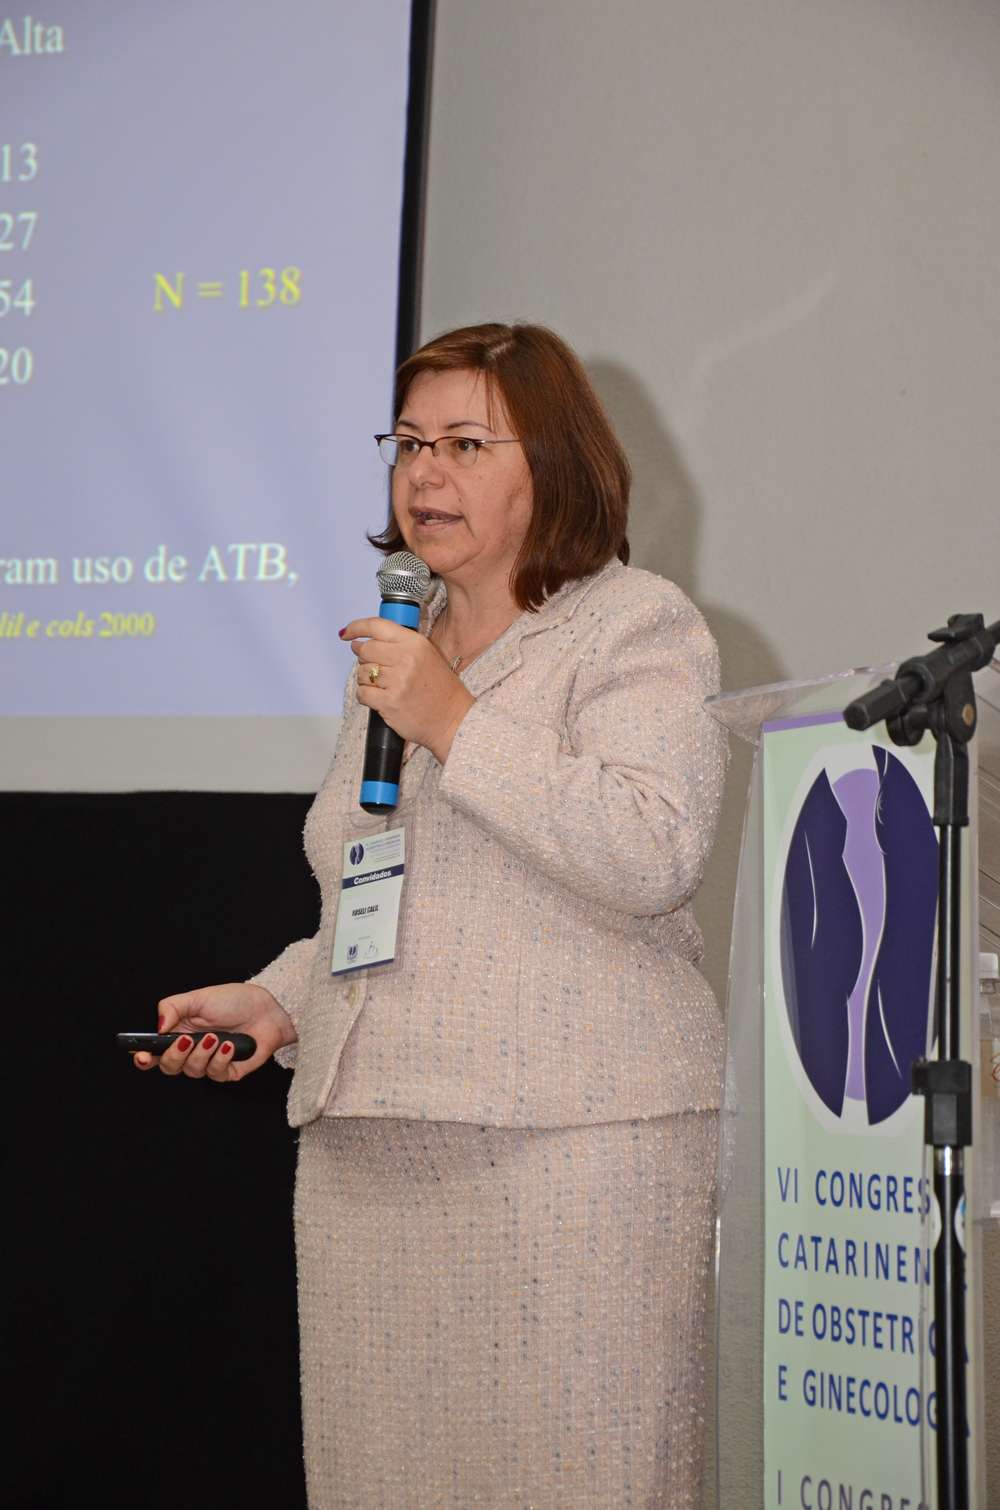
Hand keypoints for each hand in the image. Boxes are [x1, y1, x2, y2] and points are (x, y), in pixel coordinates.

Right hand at [133, 982, 296, 1082]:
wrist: (267, 1009)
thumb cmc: (233, 1001)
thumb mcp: (199, 997)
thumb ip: (172, 1008)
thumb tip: (158, 1027)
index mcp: (179, 1033)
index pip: (155, 1052)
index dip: (144, 1059)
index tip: (143, 1057)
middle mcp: (191, 1050)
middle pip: (169, 1067)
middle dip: (175, 1056)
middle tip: (187, 1040)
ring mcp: (209, 1062)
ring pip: (192, 1071)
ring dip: (202, 1054)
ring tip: (215, 1037)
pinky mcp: (227, 1071)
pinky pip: (216, 1074)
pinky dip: (220, 1059)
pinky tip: (230, 1045)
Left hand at [342, 617, 474, 764]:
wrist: (453, 720)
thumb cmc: (441, 691)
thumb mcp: (426, 656)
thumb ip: (396, 646)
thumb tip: (358, 643)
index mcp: (416, 643)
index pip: (377, 626)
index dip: (356, 627)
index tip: (347, 634)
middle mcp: (406, 659)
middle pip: (365, 650)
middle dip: (365, 660)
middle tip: (377, 669)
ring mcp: (397, 682)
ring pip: (362, 673)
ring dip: (367, 680)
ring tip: (385, 687)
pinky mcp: (389, 703)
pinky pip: (363, 693)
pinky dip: (367, 697)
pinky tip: (381, 699)